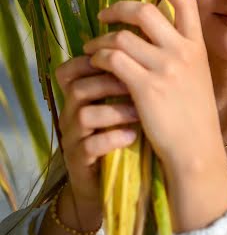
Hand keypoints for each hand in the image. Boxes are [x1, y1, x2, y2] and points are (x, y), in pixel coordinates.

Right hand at [56, 56, 138, 210]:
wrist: (106, 183)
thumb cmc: (119, 134)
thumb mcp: (119, 105)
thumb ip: (124, 81)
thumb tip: (149, 51)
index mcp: (77, 96)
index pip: (71, 70)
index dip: (93, 62)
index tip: (127, 59)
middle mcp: (69, 114)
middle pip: (79, 88)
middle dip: (110, 83)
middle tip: (139, 83)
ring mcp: (72, 139)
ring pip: (84, 115)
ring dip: (114, 111)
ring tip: (140, 112)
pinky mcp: (78, 162)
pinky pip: (90, 146)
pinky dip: (113, 138)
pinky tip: (132, 135)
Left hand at [83, 0, 226, 180]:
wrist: (196, 149)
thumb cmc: (194, 115)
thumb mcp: (197, 75)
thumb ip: (182, 51)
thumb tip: (156, 32)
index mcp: (197, 46)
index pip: (184, 1)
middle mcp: (182, 51)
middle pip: (145, 11)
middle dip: (118, 7)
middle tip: (104, 14)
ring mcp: (164, 68)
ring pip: (122, 35)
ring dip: (101, 38)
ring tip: (92, 48)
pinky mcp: (145, 86)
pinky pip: (113, 58)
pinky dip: (99, 56)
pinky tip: (95, 62)